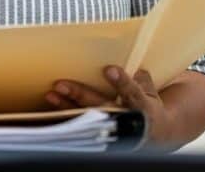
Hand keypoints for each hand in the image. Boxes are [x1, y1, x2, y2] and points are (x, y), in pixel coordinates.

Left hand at [47, 66, 173, 146]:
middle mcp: (124, 120)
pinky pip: (80, 126)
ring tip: (51, 94)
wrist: (152, 137)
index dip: (121, 82)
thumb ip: (143, 80)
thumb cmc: (148, 109)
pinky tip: (53, 106)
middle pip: (101, 107)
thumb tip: (136, 68)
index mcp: (142, 108)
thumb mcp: (151, 93)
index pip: (132, 93)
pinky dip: (66, 117)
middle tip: (60, 84)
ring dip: (67, 106)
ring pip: (86, 117)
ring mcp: (111, 128)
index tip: (109, 69)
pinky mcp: (100, 134)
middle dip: (80, 95)